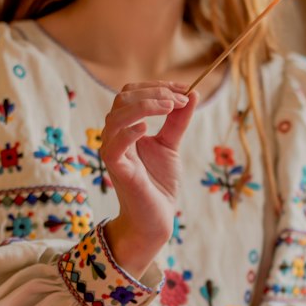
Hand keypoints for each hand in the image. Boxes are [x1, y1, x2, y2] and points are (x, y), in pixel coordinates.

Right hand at [99, 83, 196, 275]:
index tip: (185, 89)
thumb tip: (193, 93)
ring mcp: (113, 152)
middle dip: (154, 93)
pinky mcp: (116, 169)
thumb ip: (178, 120)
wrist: (156, 218)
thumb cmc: (159, 184)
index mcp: (126, 128)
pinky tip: (146, 128)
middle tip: (180, 99)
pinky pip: (113, 146)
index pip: (132, 94)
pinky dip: (128, 132)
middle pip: (123, 99)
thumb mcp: (171, 145)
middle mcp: (115, 136)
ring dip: (145, 106)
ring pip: (116, 117)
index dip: (157, 87)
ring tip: (170, 107)